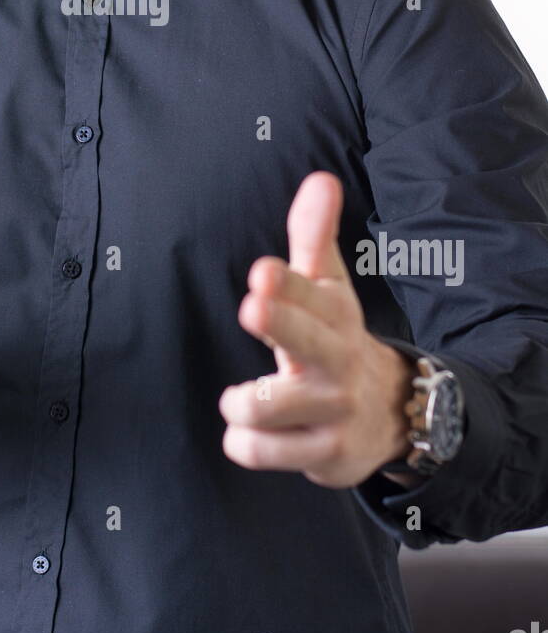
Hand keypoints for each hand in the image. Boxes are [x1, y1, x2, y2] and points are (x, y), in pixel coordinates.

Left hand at [218, 171, 413, 488]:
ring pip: (272, 407)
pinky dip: (245, 444)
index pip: (311, 293)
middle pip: (307, 341)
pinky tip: (248, 434)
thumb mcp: (329, 287)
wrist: (391, 412)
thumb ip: (314, 235)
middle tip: (252, 306)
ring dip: (242, 404)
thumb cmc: (336, 337)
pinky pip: (267, 451)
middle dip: (280, 323)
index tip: (262, 271)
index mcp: (334, 313)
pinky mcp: (327, 454)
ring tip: (241, 400)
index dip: (287, 284)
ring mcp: (334, 408)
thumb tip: (321, 178)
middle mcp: (337, 359)